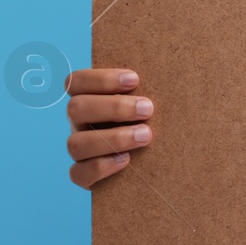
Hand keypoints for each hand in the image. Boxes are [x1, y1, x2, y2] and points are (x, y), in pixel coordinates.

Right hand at [64, 68, 153, 188]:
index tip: (135, 80)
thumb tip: (169, 69)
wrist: (159, 160)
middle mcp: (79, 123)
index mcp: (90, 98)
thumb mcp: (148, 100)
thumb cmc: (153, 119)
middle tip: (148, 109)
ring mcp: (79, 150)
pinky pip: (78, 174)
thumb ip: (147, 87)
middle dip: (114, 108)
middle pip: (75, 109)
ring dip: (113, 138)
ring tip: (145, 135)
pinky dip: (101, 167)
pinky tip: (126, 160)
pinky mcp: (83, 176)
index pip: (76, 81)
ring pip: (75, 144)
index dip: (101, 79)